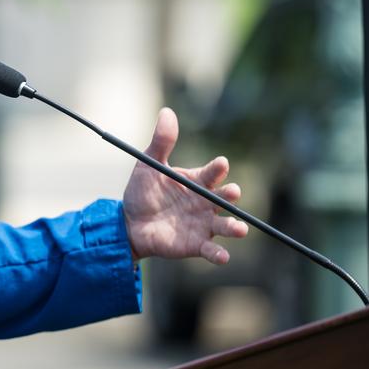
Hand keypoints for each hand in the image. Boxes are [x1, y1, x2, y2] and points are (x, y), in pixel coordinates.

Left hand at [123, 108, 248, 264]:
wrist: (128, 223)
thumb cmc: (142, 192)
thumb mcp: (148, 165)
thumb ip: (161, 142)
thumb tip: (166, 112)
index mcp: (197, 181)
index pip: (213, 173)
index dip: (217, 169)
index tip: (221, 164)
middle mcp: (205, 203)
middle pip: (225, 198)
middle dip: (231, 196)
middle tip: (233, 193)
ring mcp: (203, 224)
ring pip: (225, 225)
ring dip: (234, 227)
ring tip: (240, 229)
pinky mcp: (196, 245)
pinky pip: (211, 250)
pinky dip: (218, 254)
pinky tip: (222, 256)